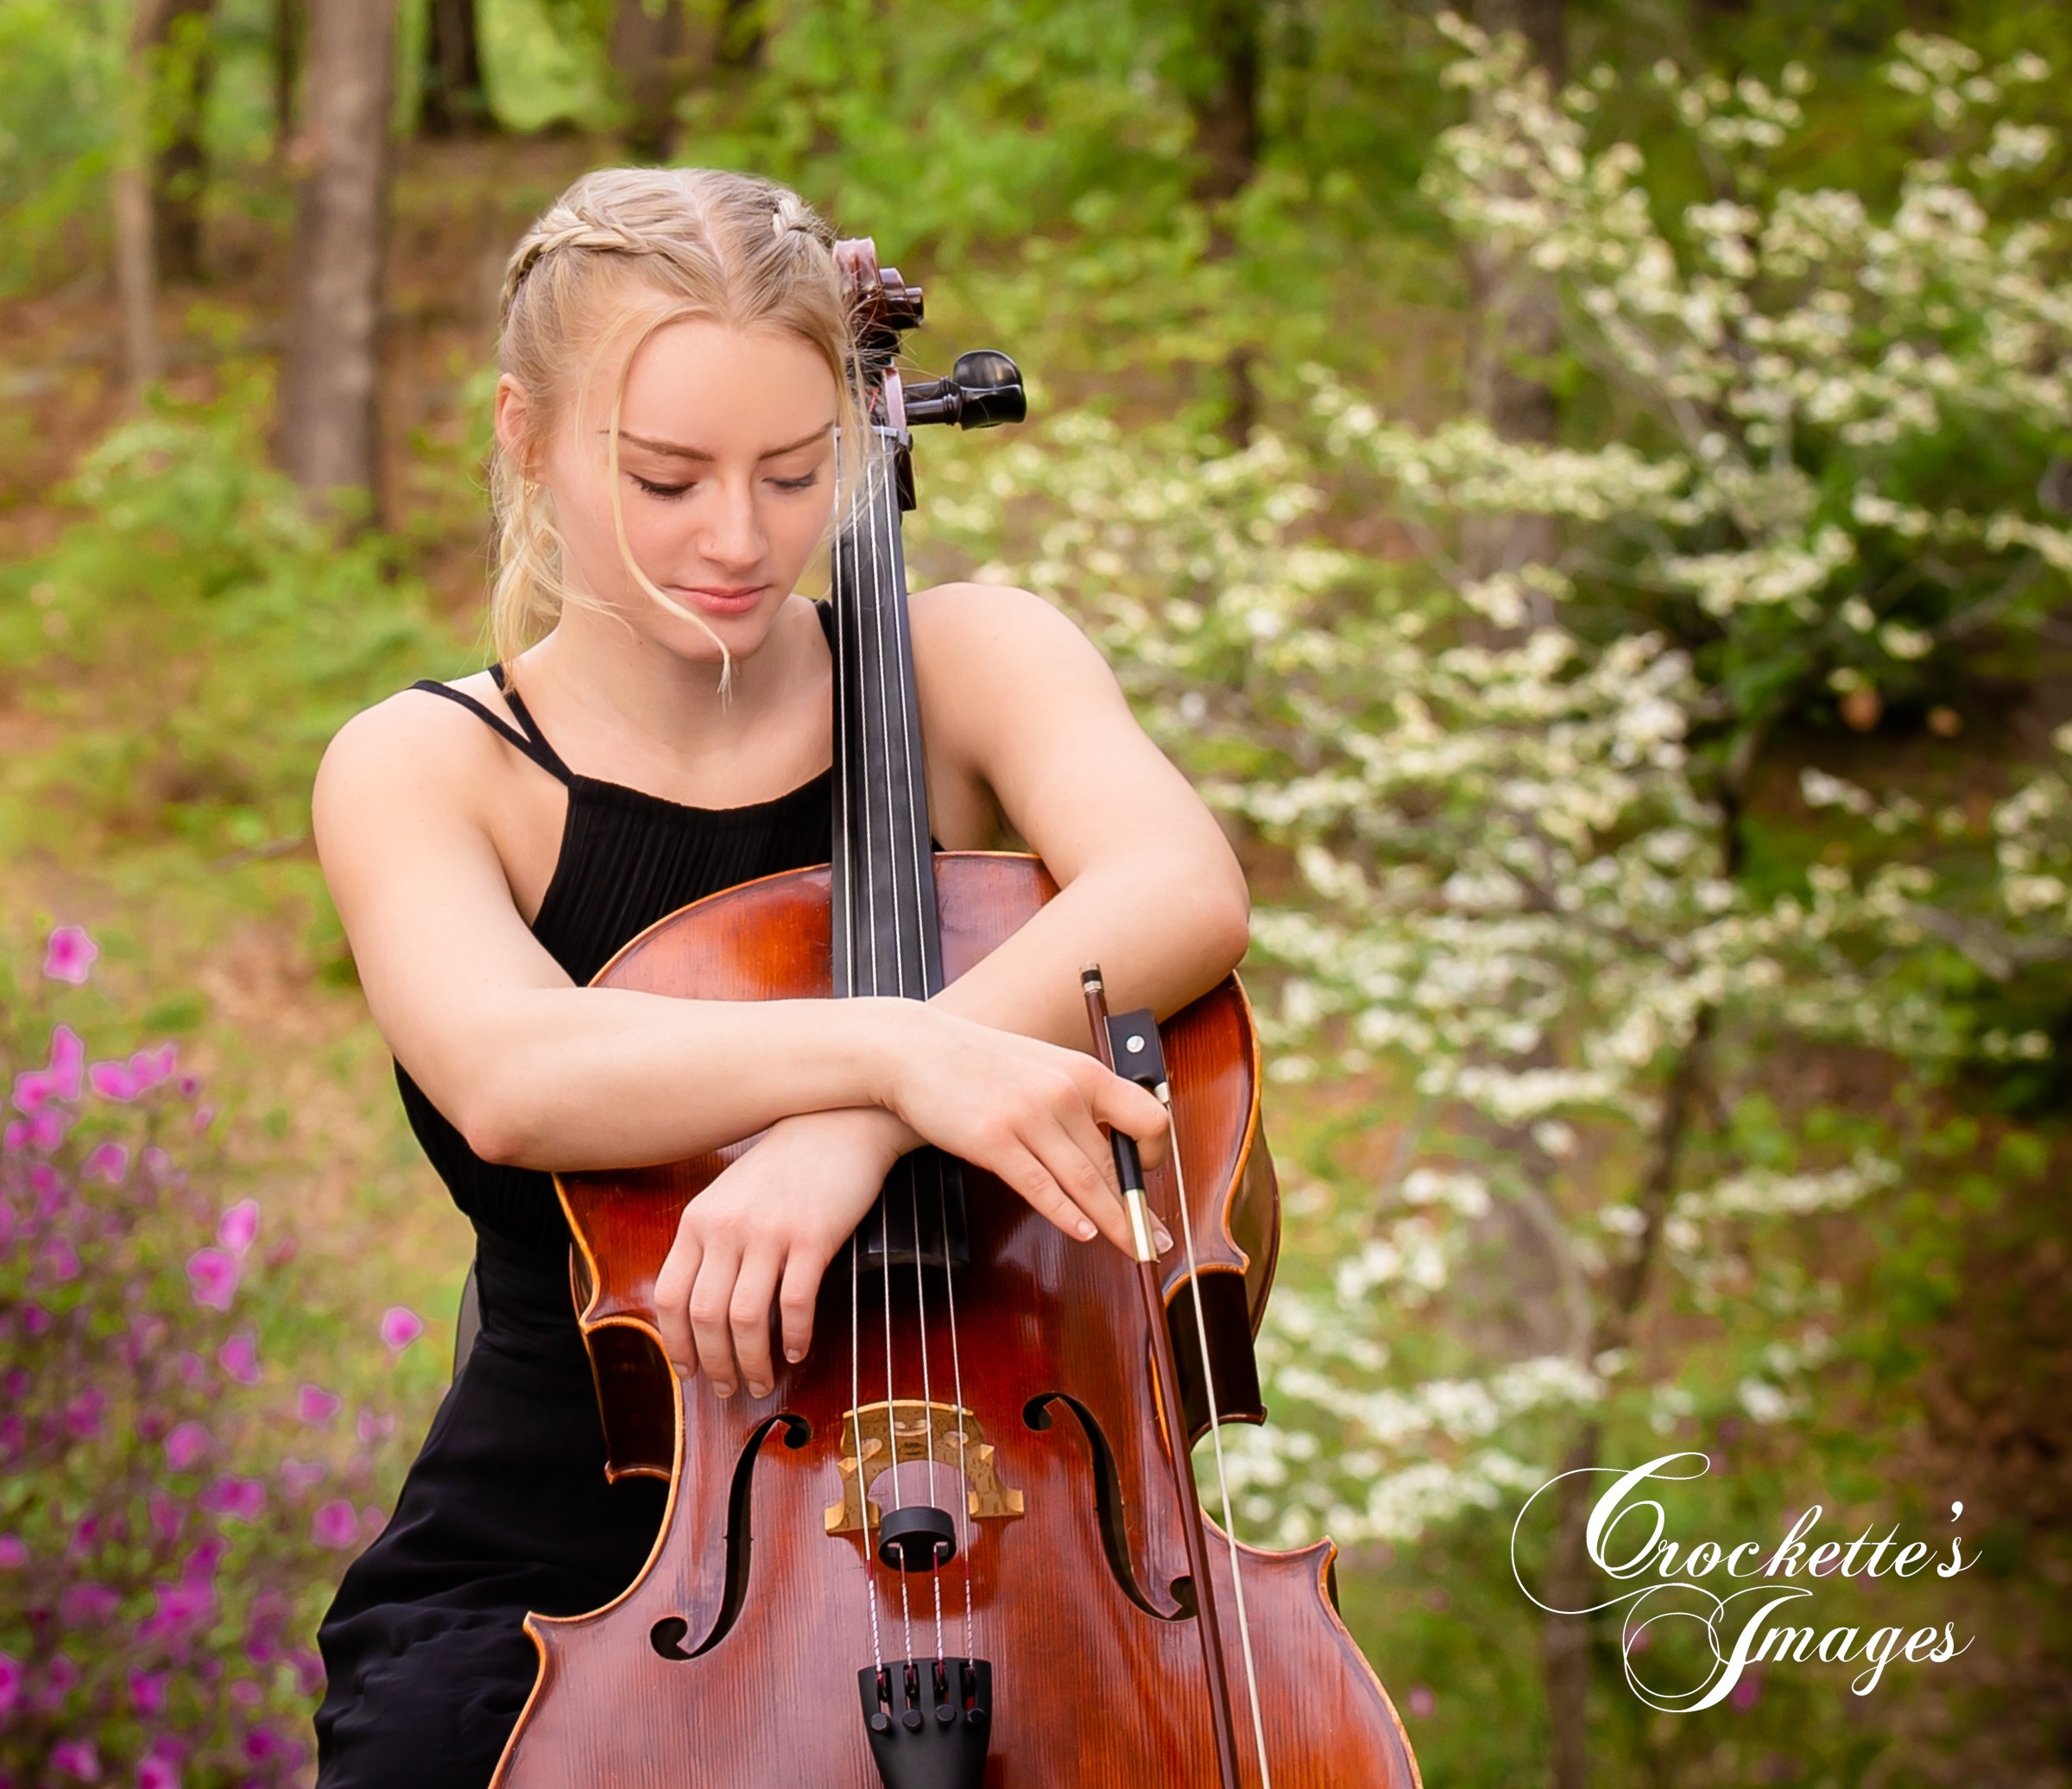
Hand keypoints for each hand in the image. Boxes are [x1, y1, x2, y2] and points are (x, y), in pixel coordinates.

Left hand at [655, 1107, 905, 1397]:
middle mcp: (726, 1228)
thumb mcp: (731, 1196)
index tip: (688, 1370)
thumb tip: (703, 1310)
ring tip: (763, 1380)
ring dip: (752, 1361)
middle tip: (728, 1390)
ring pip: (746, 1319)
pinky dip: (794, 1335)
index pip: (669, 1296)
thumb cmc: (786, 1165)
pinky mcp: (813, 1236)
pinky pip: (795, 1303)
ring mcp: (769, 1232)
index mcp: (699, 1220)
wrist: (839, 1121)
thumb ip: (712, 1242)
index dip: (676, 1343)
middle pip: (705, 1317)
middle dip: (714, 1365)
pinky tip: (798, 1350)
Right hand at [874, 1003, 1169, 1257]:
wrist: (916, 1048)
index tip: (1147, 1177)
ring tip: (1135, 1248)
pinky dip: (1066, 1215)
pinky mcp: (993, 1141)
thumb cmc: (980, 1061)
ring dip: (1115, 1223)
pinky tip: (1084, 1233)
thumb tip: (1109, 1138)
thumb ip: (1078, 1096)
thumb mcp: (1043, 1064)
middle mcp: (1063, 1092)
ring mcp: (1028, 1117)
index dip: (1154, 1154)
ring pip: (1086, 1183)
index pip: (1147, 1118)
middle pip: (1116, 1164)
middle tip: (1156, 1241)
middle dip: (1139, 1210)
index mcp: (1084, 1072)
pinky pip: (1041, 1187)